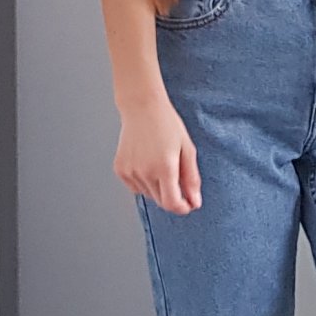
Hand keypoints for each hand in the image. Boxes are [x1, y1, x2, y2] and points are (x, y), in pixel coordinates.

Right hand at [114, 93, 201, 213]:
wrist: (142, 107)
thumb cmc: (167, 125)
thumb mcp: (187, 150)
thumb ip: (192, 179)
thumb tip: (195, 202)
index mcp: (164, 167)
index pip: (172, 203)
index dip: (183, 208)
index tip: (188, 205)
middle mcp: (145, 172)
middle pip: (161, 201)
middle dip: (173, 196)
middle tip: (178, 179)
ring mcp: (130, 171)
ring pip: (149, 195)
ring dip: (158, 188)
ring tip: (161, 163)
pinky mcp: (120, 169)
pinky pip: (136, 188)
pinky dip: (144, 182)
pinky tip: (147, 163)